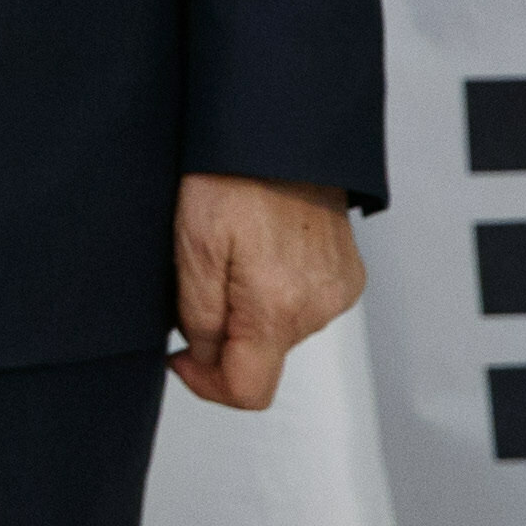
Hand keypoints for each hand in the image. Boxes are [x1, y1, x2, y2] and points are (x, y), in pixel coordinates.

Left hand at [172, 172, 364, 411]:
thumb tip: (204, 357)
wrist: (280, 134)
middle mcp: (319, 308)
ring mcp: (338, 291)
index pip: (247, 391)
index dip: (205, 384)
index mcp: (278, 308)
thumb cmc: (231, 179)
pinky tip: (260, 250)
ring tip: (233, 254)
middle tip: (201, 278)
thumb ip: (198, 316)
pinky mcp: (346, 275)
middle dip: (224, 333)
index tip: (180, 356)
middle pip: (261, 357)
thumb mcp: (192, 248)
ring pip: (279, 330)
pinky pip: (302, 303)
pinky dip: (275, 290)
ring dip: (249, 309)